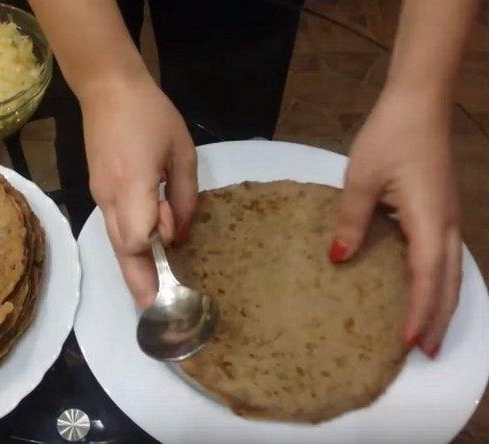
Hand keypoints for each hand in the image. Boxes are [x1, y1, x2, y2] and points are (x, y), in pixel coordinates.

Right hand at [79, 75, 196, 307]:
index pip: (138, 239)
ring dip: (131, 270)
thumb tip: (180, 234)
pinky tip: (143, 255)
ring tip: (152, 293)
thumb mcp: (181, 151)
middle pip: (122, 252)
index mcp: (133, 186)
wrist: (107, 88)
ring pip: (115, 243)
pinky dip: (128, 249)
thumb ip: (184, 196)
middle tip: (155, 314)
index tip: (169, 273)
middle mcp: (110, 199)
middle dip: (138, 284)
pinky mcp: (98, 191)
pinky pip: (114, 229)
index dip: (153, 262)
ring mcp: (100, 196)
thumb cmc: (151, 115)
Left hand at [331, 87, 460, 357]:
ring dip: (441, 303)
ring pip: (451, 271)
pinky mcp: (443, 209)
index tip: (406, 342)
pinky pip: (444, 255)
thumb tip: (337, 258)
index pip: (426, 277)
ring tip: (427, 333)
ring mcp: (449, 216)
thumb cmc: (389, 137)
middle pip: (447, 282)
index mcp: (429, 220)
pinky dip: (438, 280)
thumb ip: (350, 221)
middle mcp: (447, 224)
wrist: (419, 102)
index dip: (417, 312)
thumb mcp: (361, 179)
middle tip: (423, 353)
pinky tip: (424, 288)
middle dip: (436, 319)